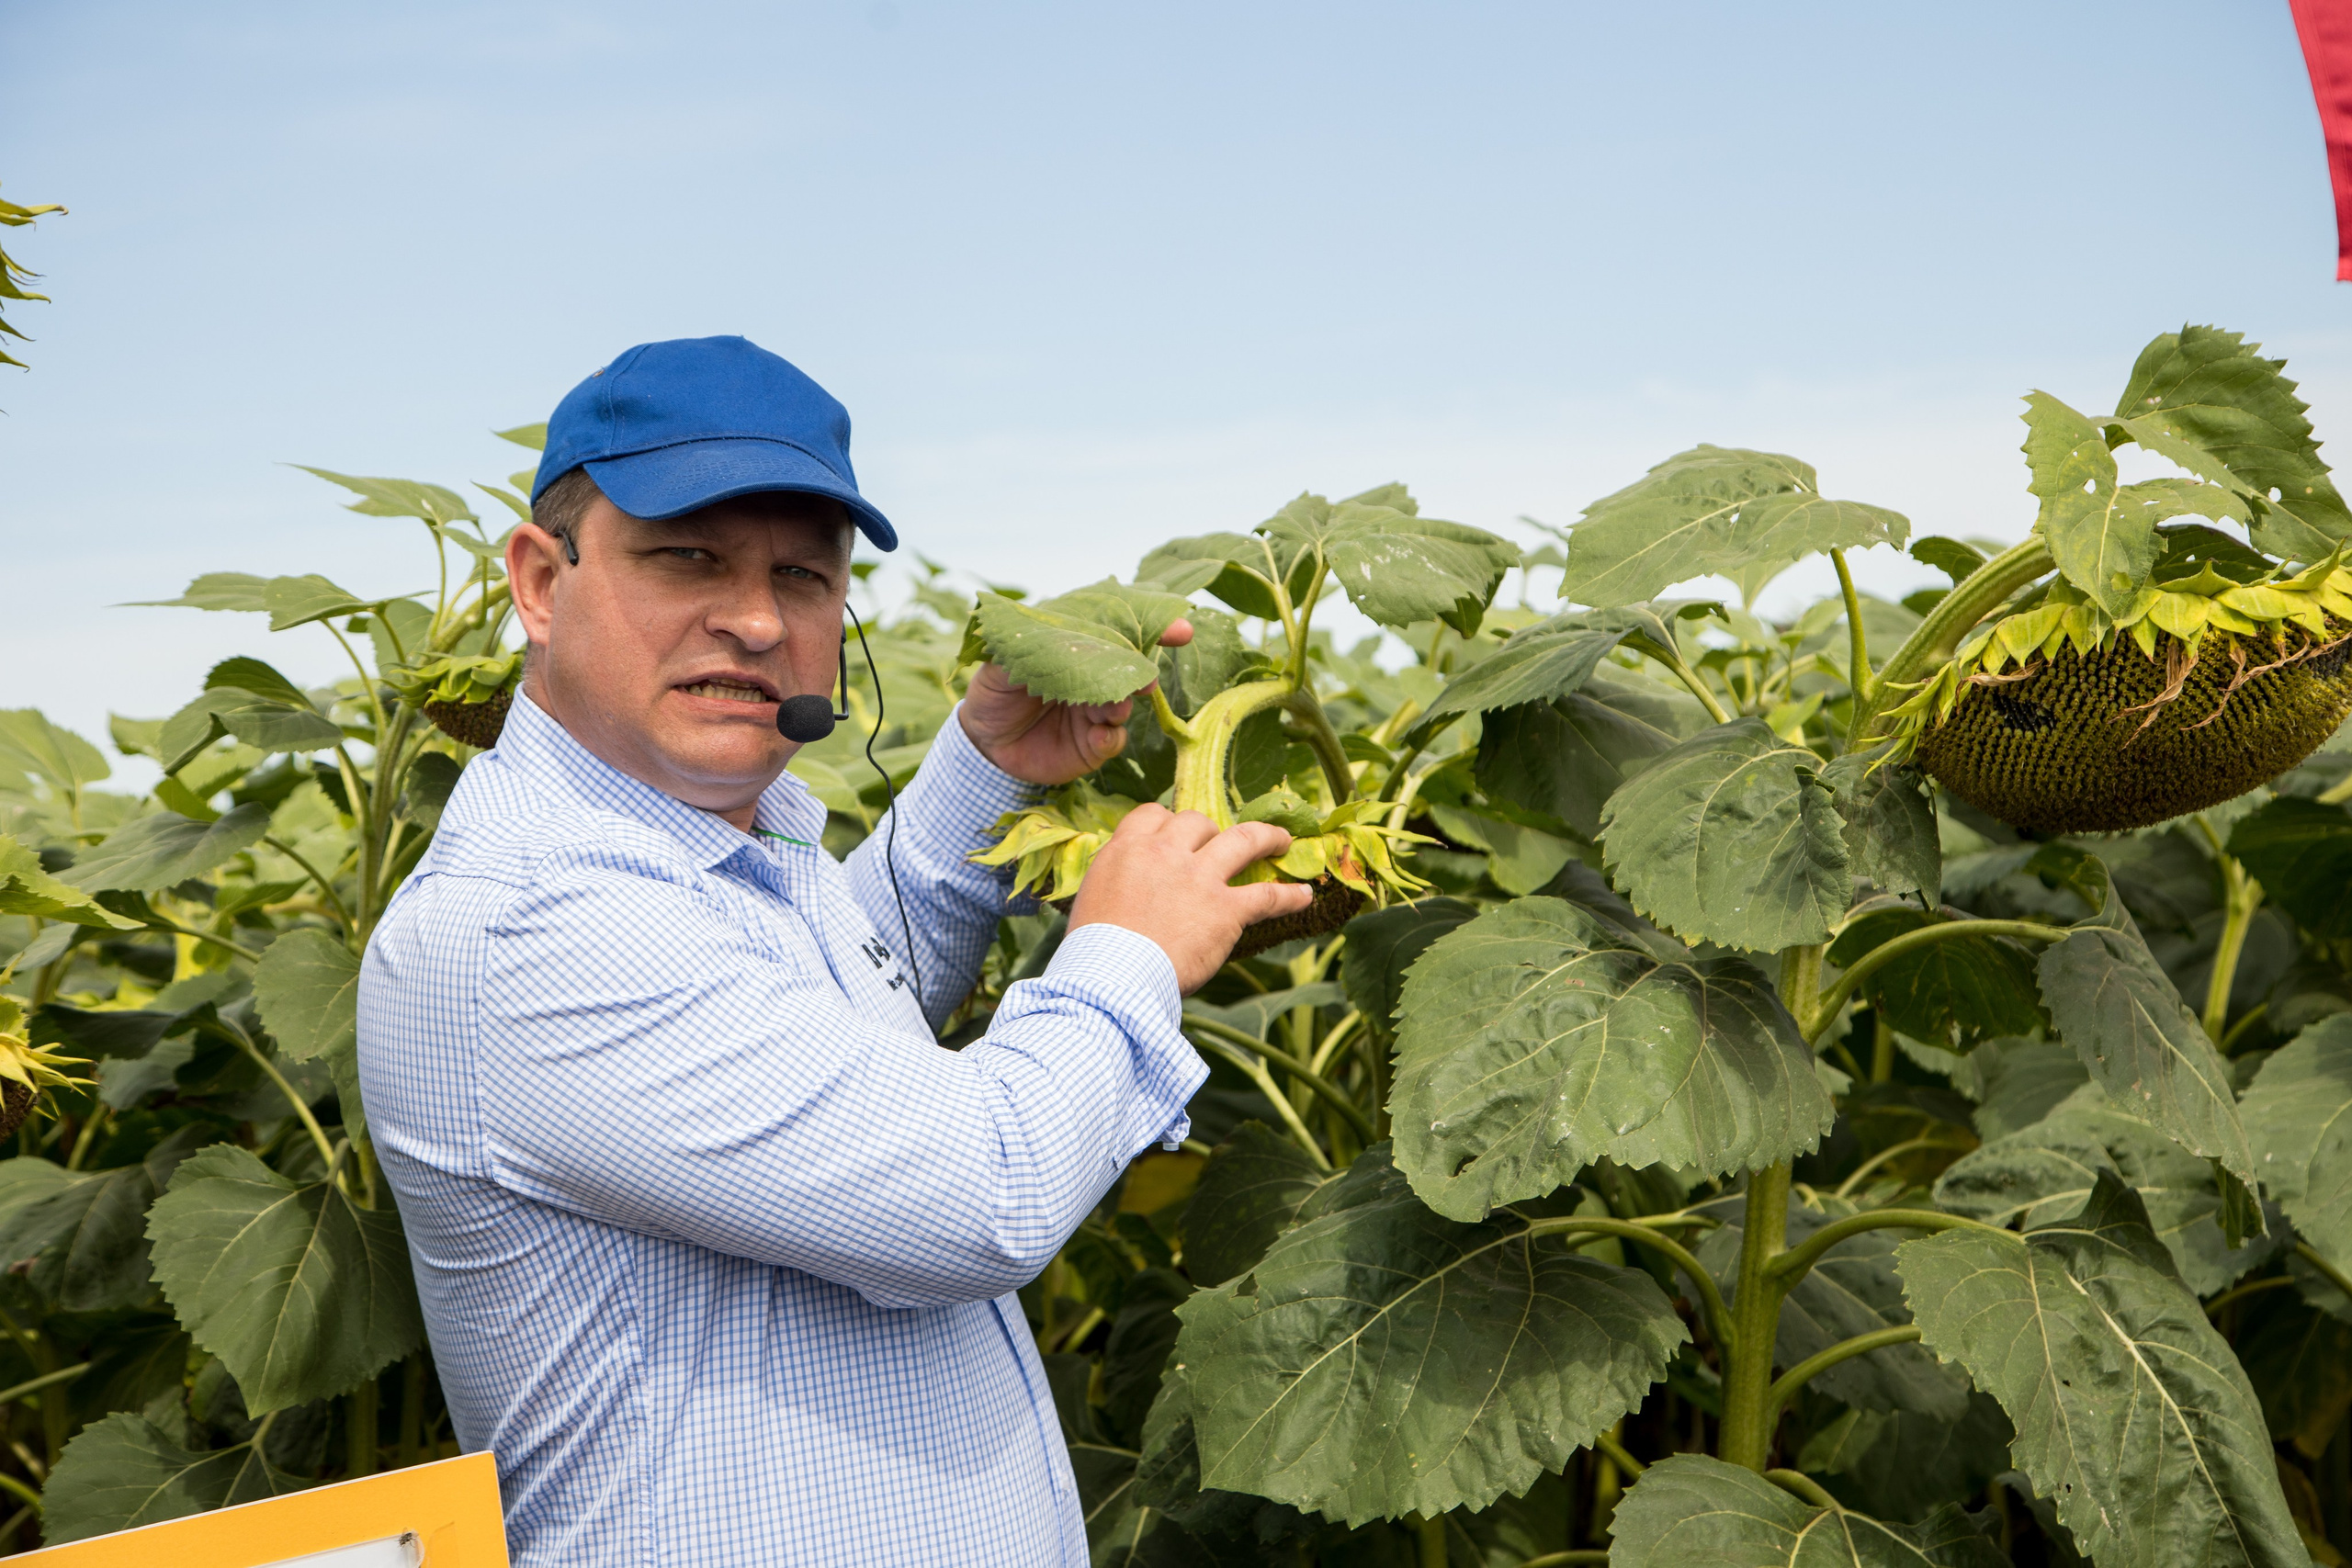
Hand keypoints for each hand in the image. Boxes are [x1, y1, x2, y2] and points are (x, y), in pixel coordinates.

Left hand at [960, 620, 1192, 785]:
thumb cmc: (995, 691)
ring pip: (1123, 705)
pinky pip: (1112, 741)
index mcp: (1081, 649)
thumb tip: (1063, 640)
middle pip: (1131, 671)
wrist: (983, 741)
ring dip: (1121, 705)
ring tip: (1113, 708)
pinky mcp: (1094, 746)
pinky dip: (1109, 738)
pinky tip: (1097, 737)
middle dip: (1142, 673)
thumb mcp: (1002, 662)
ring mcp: (1098, 713)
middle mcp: (1096, 679)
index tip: (1181, 630)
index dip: (1153, 628)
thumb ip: (1031, 647)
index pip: (1120, 633)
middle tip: (1143, 681)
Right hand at [1069, 806, 1315, 992]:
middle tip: (1218, 845)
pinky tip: (1304, 896)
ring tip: (1282, 841)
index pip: (1152, 815)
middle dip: (1209, 830)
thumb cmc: (1094, 951)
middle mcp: (1165, 853)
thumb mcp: (1093, 901)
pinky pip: (1268, 894)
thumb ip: (1116, 884)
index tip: (1173, 833)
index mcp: (1128, 848)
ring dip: (1267, 837)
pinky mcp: (1226, 909)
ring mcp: (1199, 878)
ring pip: (1243, 839)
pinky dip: (1289, 895)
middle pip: (1196, 822)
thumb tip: (1125, 893)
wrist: (1111, 977)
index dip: (1166, 822)